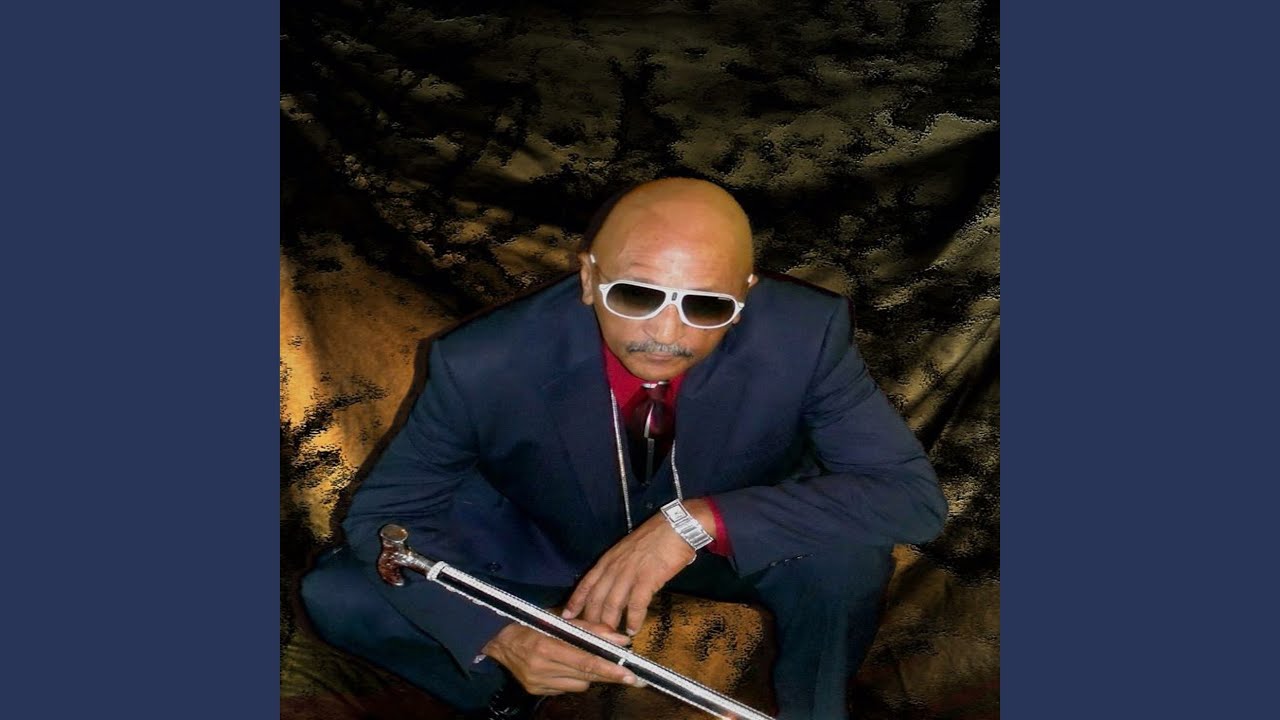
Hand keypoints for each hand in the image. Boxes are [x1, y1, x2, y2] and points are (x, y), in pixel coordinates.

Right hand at [481, 620, 636, 694]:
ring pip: (579, 685)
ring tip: (592, 663)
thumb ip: (590, 629)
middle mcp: (542, 668)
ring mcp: (538, 683)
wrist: (499, 642)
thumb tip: (620, 639)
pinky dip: (574, 679)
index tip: (628, 673)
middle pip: (585, 676)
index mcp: (546, 646)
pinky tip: (570, 668)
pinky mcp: (536, 691)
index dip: (609, 668)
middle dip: (609, 675)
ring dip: (590, 675)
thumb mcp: (559, 620)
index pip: (585, 661)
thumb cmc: (531, 624)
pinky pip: (566, 689)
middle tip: (631, 677)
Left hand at [561, 498, 712, 635]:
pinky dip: (633, 620)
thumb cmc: (655, 537)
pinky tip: (633, 630)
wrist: (676, 526)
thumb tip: (616, 587)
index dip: (575, 601)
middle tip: (591, 637)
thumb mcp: (627, 550)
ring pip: (612, 604)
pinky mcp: (647, 579)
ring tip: (611, 639)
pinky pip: (636, 605)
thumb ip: (619, 568)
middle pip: (596, 599)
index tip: (566, 616)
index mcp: (608, 560)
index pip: (586, 583)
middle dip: (591, 620)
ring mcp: (629, 573)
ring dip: (610, 624)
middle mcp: (614, 568)